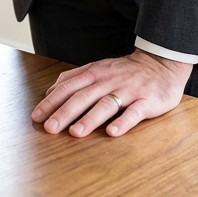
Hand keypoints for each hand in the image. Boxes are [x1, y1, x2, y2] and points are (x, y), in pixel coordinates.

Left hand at [31, 48, 192, 137]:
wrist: (161, 63)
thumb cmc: (124, 71)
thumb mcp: (97, 68)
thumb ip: (74, 78)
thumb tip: (50, 90)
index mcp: (94, 73)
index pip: (68, 87)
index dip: (51, 101)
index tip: (37, 116)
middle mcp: (108, 81)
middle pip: (83, 96)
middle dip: (64, 112)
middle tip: (50, 128)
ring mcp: (128, 90)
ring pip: (106, 104)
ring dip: (90, 119)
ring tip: (75, 133)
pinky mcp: (147, 100)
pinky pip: (134, 112)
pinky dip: (123, 122)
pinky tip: (112, 133)